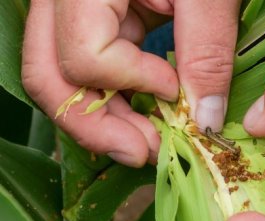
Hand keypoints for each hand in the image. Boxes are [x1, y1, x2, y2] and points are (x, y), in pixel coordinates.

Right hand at [22, 0, 239, 166]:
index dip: (132, 81)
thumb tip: (204, 118)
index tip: (176, 89)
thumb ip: (206, 52)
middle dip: (96, 126)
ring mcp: (74, 13)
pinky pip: (88, 70)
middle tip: (141, 153)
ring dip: (104, 120)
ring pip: (64, 81)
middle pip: (51, 77)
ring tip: (145, 142)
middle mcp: (65, 0)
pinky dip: (114, 98)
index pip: (84, 54)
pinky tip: (143, 114)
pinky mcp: (93, 22)